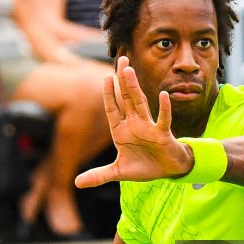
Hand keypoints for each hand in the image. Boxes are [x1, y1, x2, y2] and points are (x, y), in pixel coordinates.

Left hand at [74, 56, 192, 187]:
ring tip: (130, 71)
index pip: (113, 108)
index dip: (109, 94)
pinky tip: (163, 95)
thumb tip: (76, 183)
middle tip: (121, 59)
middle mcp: (134, 125)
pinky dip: (164, 109)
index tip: (105, 77)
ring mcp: (149, 127)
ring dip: (135, 88)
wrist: (168, 171)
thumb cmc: (145, 167)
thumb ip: (99, 175)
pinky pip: (163, 120)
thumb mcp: (118, 173)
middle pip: (127, 99)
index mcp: (121, 131)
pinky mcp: (163, 134)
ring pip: (141, 104)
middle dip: (123, 81)